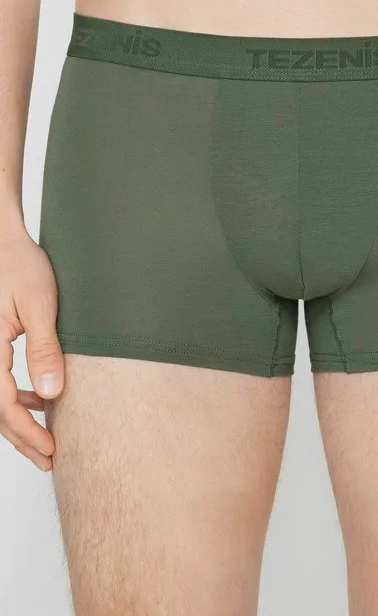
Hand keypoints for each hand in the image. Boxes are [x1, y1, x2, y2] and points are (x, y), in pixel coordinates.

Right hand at [0, 221, 62, 470]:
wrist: (2, 241)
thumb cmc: (20, 264)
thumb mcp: (39, 305)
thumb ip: (45, 349)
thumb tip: (52, 393)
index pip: (3, 405)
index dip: (27, 432)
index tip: (50, 450)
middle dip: (22, 437)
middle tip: (49, 458)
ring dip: (17, 420)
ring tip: (45, 437)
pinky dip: (14, 397)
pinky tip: (37, 400)